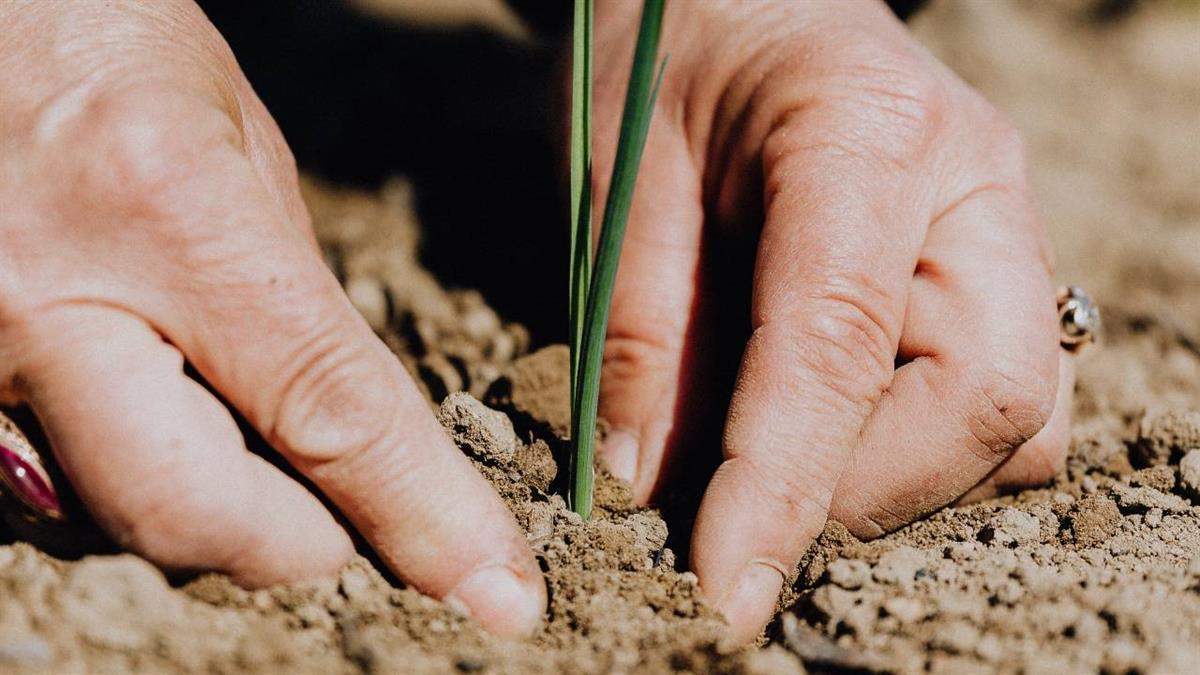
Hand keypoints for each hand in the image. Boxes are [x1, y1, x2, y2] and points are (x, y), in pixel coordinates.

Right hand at [0, 1, 541, 636]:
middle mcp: (51, 299)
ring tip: (243, 431)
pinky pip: (48, 489)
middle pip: (199, 517)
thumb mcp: (239, 139)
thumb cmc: (105, 38)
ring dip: (213, 509)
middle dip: (302, 544)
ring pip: (115, 519)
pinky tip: (157, 414)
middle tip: (348, 516)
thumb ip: (295, 295)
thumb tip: (346, 426)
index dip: (427, 517)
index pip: (330, 412)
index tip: (496, 590)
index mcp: (170, 210)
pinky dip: (129, 480)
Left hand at [591, 0, 1071, 641]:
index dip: (782, 487)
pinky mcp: (994, 267)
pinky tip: (825, 421)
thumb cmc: (662, 57)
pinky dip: (916, 447)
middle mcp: (972, 184)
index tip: (724, 588)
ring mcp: (1002, 226)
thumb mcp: (618, 179)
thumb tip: (649, 486)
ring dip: (896, 477)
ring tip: (778, 457)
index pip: (841, 346)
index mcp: (865, 134)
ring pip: (1017, 418)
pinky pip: (1001, 399)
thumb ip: (638, 331)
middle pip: (987, 401)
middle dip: (860, 492)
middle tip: (741, 509)